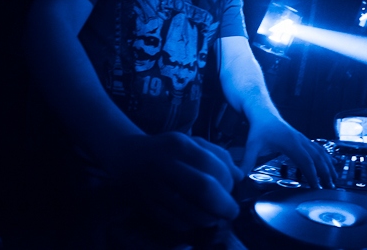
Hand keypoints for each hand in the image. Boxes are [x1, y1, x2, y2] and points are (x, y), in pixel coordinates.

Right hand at [106, 132, 242, 230]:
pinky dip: (191, 224)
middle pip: (203, 189)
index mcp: (179, 145)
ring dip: (209, 218)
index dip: (228, 182)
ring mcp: (153, 187)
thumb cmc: (167, 150)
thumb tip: (239, 175)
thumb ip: (218, 155)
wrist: (126, 157)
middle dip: (224, 204)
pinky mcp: (146, 206)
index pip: (213, 165)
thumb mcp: (192, 142)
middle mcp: (165, 165)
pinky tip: (195, 217)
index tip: (233, 188)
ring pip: (190, 211)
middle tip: (232, 211)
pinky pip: (175, 222)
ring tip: (214, 215)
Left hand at [239, 118, 336, 188]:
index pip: (305, 161)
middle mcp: (300, 140)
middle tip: (331, 188)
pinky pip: (318, 149)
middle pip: (317, 158)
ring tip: (335, 180)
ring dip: (328, 166)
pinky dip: (325, 158)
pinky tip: (331, 165)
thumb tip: (240, 177)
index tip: (317, 187)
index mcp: (290, 142)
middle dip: (325, 173)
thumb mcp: (251, 145)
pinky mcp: (302, 139)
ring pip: (320, 153)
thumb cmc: (258, 128)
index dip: (312, 174)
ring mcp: (302, 139)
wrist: (262, 111)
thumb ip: (247, 161)